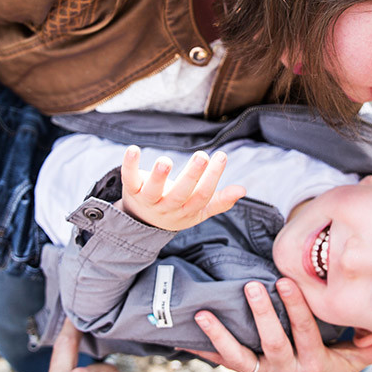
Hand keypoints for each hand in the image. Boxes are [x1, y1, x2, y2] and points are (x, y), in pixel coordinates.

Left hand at [120, 145, 244, 231]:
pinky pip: (129, 178)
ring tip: (166, 160)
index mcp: (186, 211)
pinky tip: (133, 149)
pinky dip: (129, 164)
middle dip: (191, 175)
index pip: (202, 196)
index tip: (221, 156)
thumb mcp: (199, 210)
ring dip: (158, 175)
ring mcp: (148, 200)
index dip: (212, 178)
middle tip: (202, 155)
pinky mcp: (131, 190)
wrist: (143, 221)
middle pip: (180, 194)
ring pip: (153, 190)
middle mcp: (167, 207)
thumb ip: (220, 201)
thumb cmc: (177, 209)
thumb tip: (242, 190)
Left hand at [189, 278, 371, 371]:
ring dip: (220, 335)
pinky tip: (179, 335)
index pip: (306, 331)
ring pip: (240, 355)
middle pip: (273, 340)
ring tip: (204, 313)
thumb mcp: (354, 361)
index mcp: (314, 361)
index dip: (297, 309)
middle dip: (263, 314)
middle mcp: (286, 369)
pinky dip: (201, 348)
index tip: (287, 281)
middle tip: (252, 286)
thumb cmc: (333, 365)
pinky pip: (220, 361)